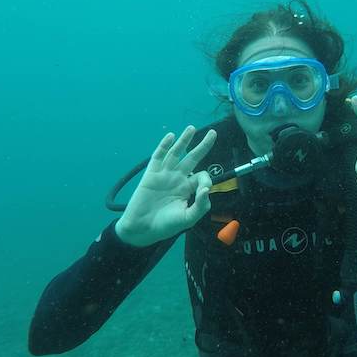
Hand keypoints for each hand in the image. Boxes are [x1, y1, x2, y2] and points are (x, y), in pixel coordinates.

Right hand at [115, 126, 216, 246]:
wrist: (142, 229)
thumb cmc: (166, 225)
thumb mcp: (187, 218)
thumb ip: (200, 205)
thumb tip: (207, 188)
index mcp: (188, 188)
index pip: (201, 176)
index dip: (205, 179)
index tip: (204, 189)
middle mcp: (178, 178)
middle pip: (193, 158)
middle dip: (203, 146)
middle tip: (213, 133)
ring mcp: (164, 174)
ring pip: (176, 153)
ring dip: (184, 140)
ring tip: (192, 128)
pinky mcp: (151, 174)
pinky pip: (158, 157)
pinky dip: (164, 146)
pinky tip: (171, 136)